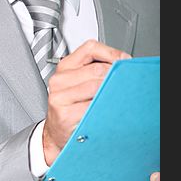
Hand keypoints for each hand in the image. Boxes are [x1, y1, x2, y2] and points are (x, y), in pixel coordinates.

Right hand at [42, 40, 131, 165]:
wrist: (56, 131)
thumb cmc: (70, 106)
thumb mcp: (77, 82)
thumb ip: (94, 70)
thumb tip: (121, 64)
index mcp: (64, 67)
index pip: (90, 48)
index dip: (111, 53)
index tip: (123, 61)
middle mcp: (59, 80)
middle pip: (96, 69)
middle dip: (114, 76)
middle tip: (122, 83)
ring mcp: (60, 97)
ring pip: (95, 87)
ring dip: (110, 92)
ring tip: (113, 97)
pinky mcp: (65, 114)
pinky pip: (92, 106)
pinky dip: (103, 107)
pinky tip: (104, 109)